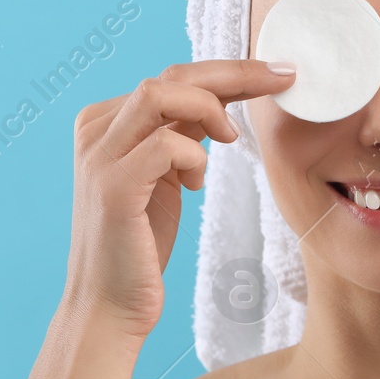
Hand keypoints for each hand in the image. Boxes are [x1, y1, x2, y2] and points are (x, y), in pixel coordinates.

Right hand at [63, 59, 294, 337]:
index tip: (276, 74)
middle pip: (171, 75)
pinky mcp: (112, 187)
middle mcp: (97, 130)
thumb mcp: (164, 177)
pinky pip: (165, 145)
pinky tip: (195, 184)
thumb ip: (181, 136)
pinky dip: (194, 157)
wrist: (109, 307)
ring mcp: (99, 156)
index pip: (173, 76)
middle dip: (235, 73)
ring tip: (231, 138)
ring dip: (210, 107)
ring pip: (159, 93)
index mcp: (106, 122)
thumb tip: (221, 100)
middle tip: (282, 78)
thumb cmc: (140, 244)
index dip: (229, 71)